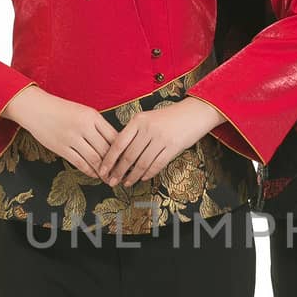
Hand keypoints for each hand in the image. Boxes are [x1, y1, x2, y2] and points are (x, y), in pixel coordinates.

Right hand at [1, 86, 115, 179]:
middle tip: (121, 174)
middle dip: (115, 164)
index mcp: (92, 116)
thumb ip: (98, 126)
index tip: (128, 160)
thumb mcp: (83, 112)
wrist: (36, 108)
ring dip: (103, 171)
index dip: (123, 151)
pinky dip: (89, 171)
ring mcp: (72, 138)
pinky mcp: (61, 147)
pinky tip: (94, 175)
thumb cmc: (62, 110)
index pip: (114, 136)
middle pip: (106, 150)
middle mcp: (84, 126)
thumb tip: (114, 144)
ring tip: (109, 178)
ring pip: (94, 158)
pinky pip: (79, 162)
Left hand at [97, 96, 222, 185]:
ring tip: (126, 183)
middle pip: (129, 155)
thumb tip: (118, 153)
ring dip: (132, 176)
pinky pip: (157, 164)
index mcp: (138, 120)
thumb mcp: (147, 118)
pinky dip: (148, 173)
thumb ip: (134, 132)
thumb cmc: (168, 118)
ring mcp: (161, 138)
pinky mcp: (173, 147)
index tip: (102, 170)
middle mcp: (148, 129)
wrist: (194, 113)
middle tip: (111, 181)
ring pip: (142, 163)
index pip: (118, 143)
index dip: (109, 159)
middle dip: (118, 171)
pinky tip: (142, 178)